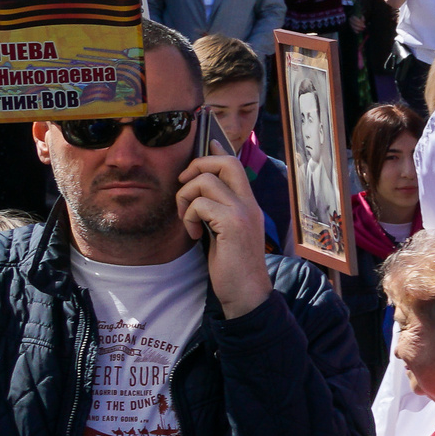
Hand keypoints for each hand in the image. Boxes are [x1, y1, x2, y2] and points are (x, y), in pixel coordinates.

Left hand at [176, 152, 272, 317]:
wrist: (246, 293)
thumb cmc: (233, 266)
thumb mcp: (225, 232)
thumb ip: (217, 211)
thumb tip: (200, 193)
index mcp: (248, 204)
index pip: (235, 164)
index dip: (216, 150)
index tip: (207, 142)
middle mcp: (249, 204)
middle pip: (226, 161)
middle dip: (198, 165)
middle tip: (185, 186)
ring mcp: (243, 213)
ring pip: (206, 180)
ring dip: (186, 197)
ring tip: (188, 218)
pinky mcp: (233, 224)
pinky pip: (201, 204)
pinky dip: (189, 216)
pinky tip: (194, 233)